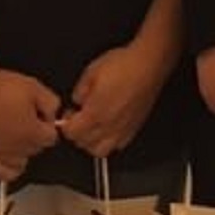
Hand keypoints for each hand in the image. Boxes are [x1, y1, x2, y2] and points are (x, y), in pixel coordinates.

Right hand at [0, 66, 60, 181]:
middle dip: (36, 135)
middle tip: (26, 117)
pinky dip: (9, 167)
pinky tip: (9, 155)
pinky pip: (3, 173)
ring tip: (15, 132)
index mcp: (31, 133)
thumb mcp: (34, 87)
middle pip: (36, 149)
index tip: (40, 114)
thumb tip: (53, 115)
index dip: (47, 123)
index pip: (51, 138)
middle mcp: (16, 149)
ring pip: (22, 162)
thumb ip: (51, 103)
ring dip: (23, 150)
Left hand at [59, 41, 174, 158]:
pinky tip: (109, 128)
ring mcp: (122, 129)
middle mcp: (109, 125)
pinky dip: (109, 142)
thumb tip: (77, 101)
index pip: (71, 132)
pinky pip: (118, 146)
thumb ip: (79, 90)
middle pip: (83, 144)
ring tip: (92, 127)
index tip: (69, 113)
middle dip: (76, 133)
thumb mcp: (92, 70)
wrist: (150, 64)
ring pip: (100, 151)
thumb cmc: (125, 65)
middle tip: (79, 118)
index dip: (65, 123)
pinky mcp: (134, 128)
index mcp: (95, 112)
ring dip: (91, 142)